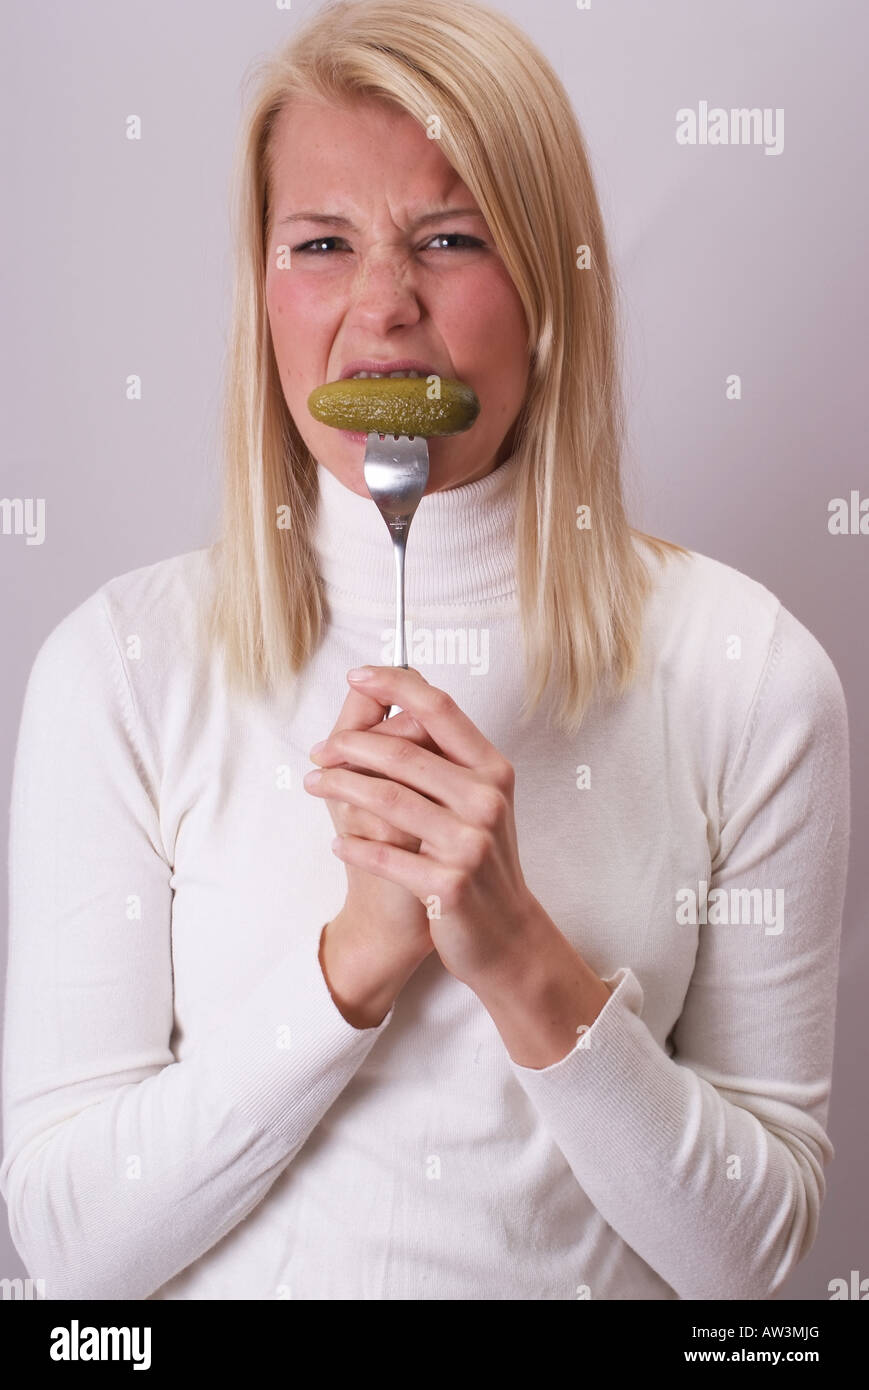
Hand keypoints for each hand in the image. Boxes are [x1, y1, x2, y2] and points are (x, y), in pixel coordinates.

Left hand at [305, 665, 541, 990]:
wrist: (505, 934)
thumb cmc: (481, 859)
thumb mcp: (478, 801)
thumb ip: (445, 757)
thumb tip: (395, 702)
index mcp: (492, 770)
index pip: (440, 709)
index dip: (396, 685)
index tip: (358, 674)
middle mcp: (486, 800)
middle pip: (403, 752)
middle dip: (349, 746)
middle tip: (318, 752)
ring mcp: (470, 843)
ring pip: (386, 799)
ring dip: (340, 788)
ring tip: (314, 785)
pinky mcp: (448, 884)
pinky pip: (385, 856)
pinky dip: (353, 846)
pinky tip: (337, 841)